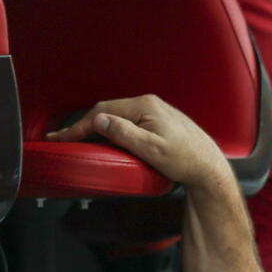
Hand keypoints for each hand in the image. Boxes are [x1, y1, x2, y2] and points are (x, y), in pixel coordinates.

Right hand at [46, 94, 233, 190]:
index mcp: (145, 107)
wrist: (210, 168)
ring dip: (98, 126)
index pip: (103, 112)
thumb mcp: (151, 150)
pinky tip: (106, 138)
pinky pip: (128, 120)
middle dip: (84, 124)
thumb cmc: (185, 161)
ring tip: (79, 138)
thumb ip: (124, 134)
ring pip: (118, 115)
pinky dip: (113, 128)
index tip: (62, 138)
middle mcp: (150, 104)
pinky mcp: (159, 121)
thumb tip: (99, 120)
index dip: (79, 125)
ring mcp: (155, 111)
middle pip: (108, 110)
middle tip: (64, 138)